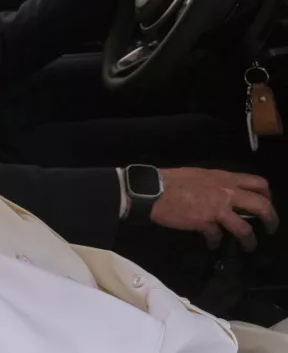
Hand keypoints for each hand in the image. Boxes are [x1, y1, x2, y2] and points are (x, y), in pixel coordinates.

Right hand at [150, 167, 278, 251]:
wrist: (153, 190)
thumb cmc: (171, 180)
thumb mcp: (198, 175)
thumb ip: (214, 183)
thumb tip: (221, 193)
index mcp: (224, 178)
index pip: (258, 183)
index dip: (267, 195)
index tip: (266, 204)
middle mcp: (226, 192)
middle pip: (261, 205)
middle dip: (271, 219)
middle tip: (270, 228)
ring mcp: (217, 209)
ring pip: (245, 228)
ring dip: (249, 240)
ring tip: (249, 247)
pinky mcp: (205, 223)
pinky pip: (217, 236)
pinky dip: (216, 241)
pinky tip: (212, 244)